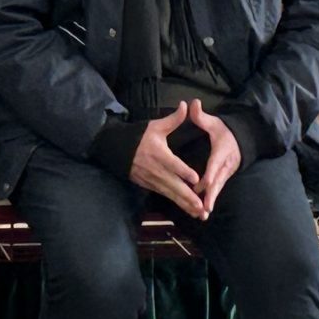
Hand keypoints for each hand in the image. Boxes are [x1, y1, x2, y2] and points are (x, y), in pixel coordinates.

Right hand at [128, 105, 205, 219]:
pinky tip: (189, 210)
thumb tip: (187, 105)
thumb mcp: (155, 127)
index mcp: (159, 154)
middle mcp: (156, 170)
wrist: (116, 150)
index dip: (184, 171)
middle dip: (188, 197)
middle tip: (201, 206)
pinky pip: (166, 196)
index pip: (173, 164)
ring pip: (171, 194)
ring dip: (185, 204)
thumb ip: (173, 120)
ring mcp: (153, 180)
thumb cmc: (139, 137)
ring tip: (199, 213)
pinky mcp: (150, 186)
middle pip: (174, 185)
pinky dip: (178, 203)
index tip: (196, 178)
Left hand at [186, 101, 242, 216]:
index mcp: (222, 151)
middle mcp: (226, 165)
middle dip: (211, 194)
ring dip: (211, 201)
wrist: (243, 139)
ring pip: (218, 188)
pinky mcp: (224, 178)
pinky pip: (217, 190)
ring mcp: (226, 173)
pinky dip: (211, 200)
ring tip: (203, 213)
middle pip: (218, 181)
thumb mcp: (215, 122)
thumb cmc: (226, 131)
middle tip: (204, 206)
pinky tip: (203, 211)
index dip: (211, 173)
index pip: (216, 163)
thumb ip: (201, 116)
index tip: (206, 182)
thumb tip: (192, 104)